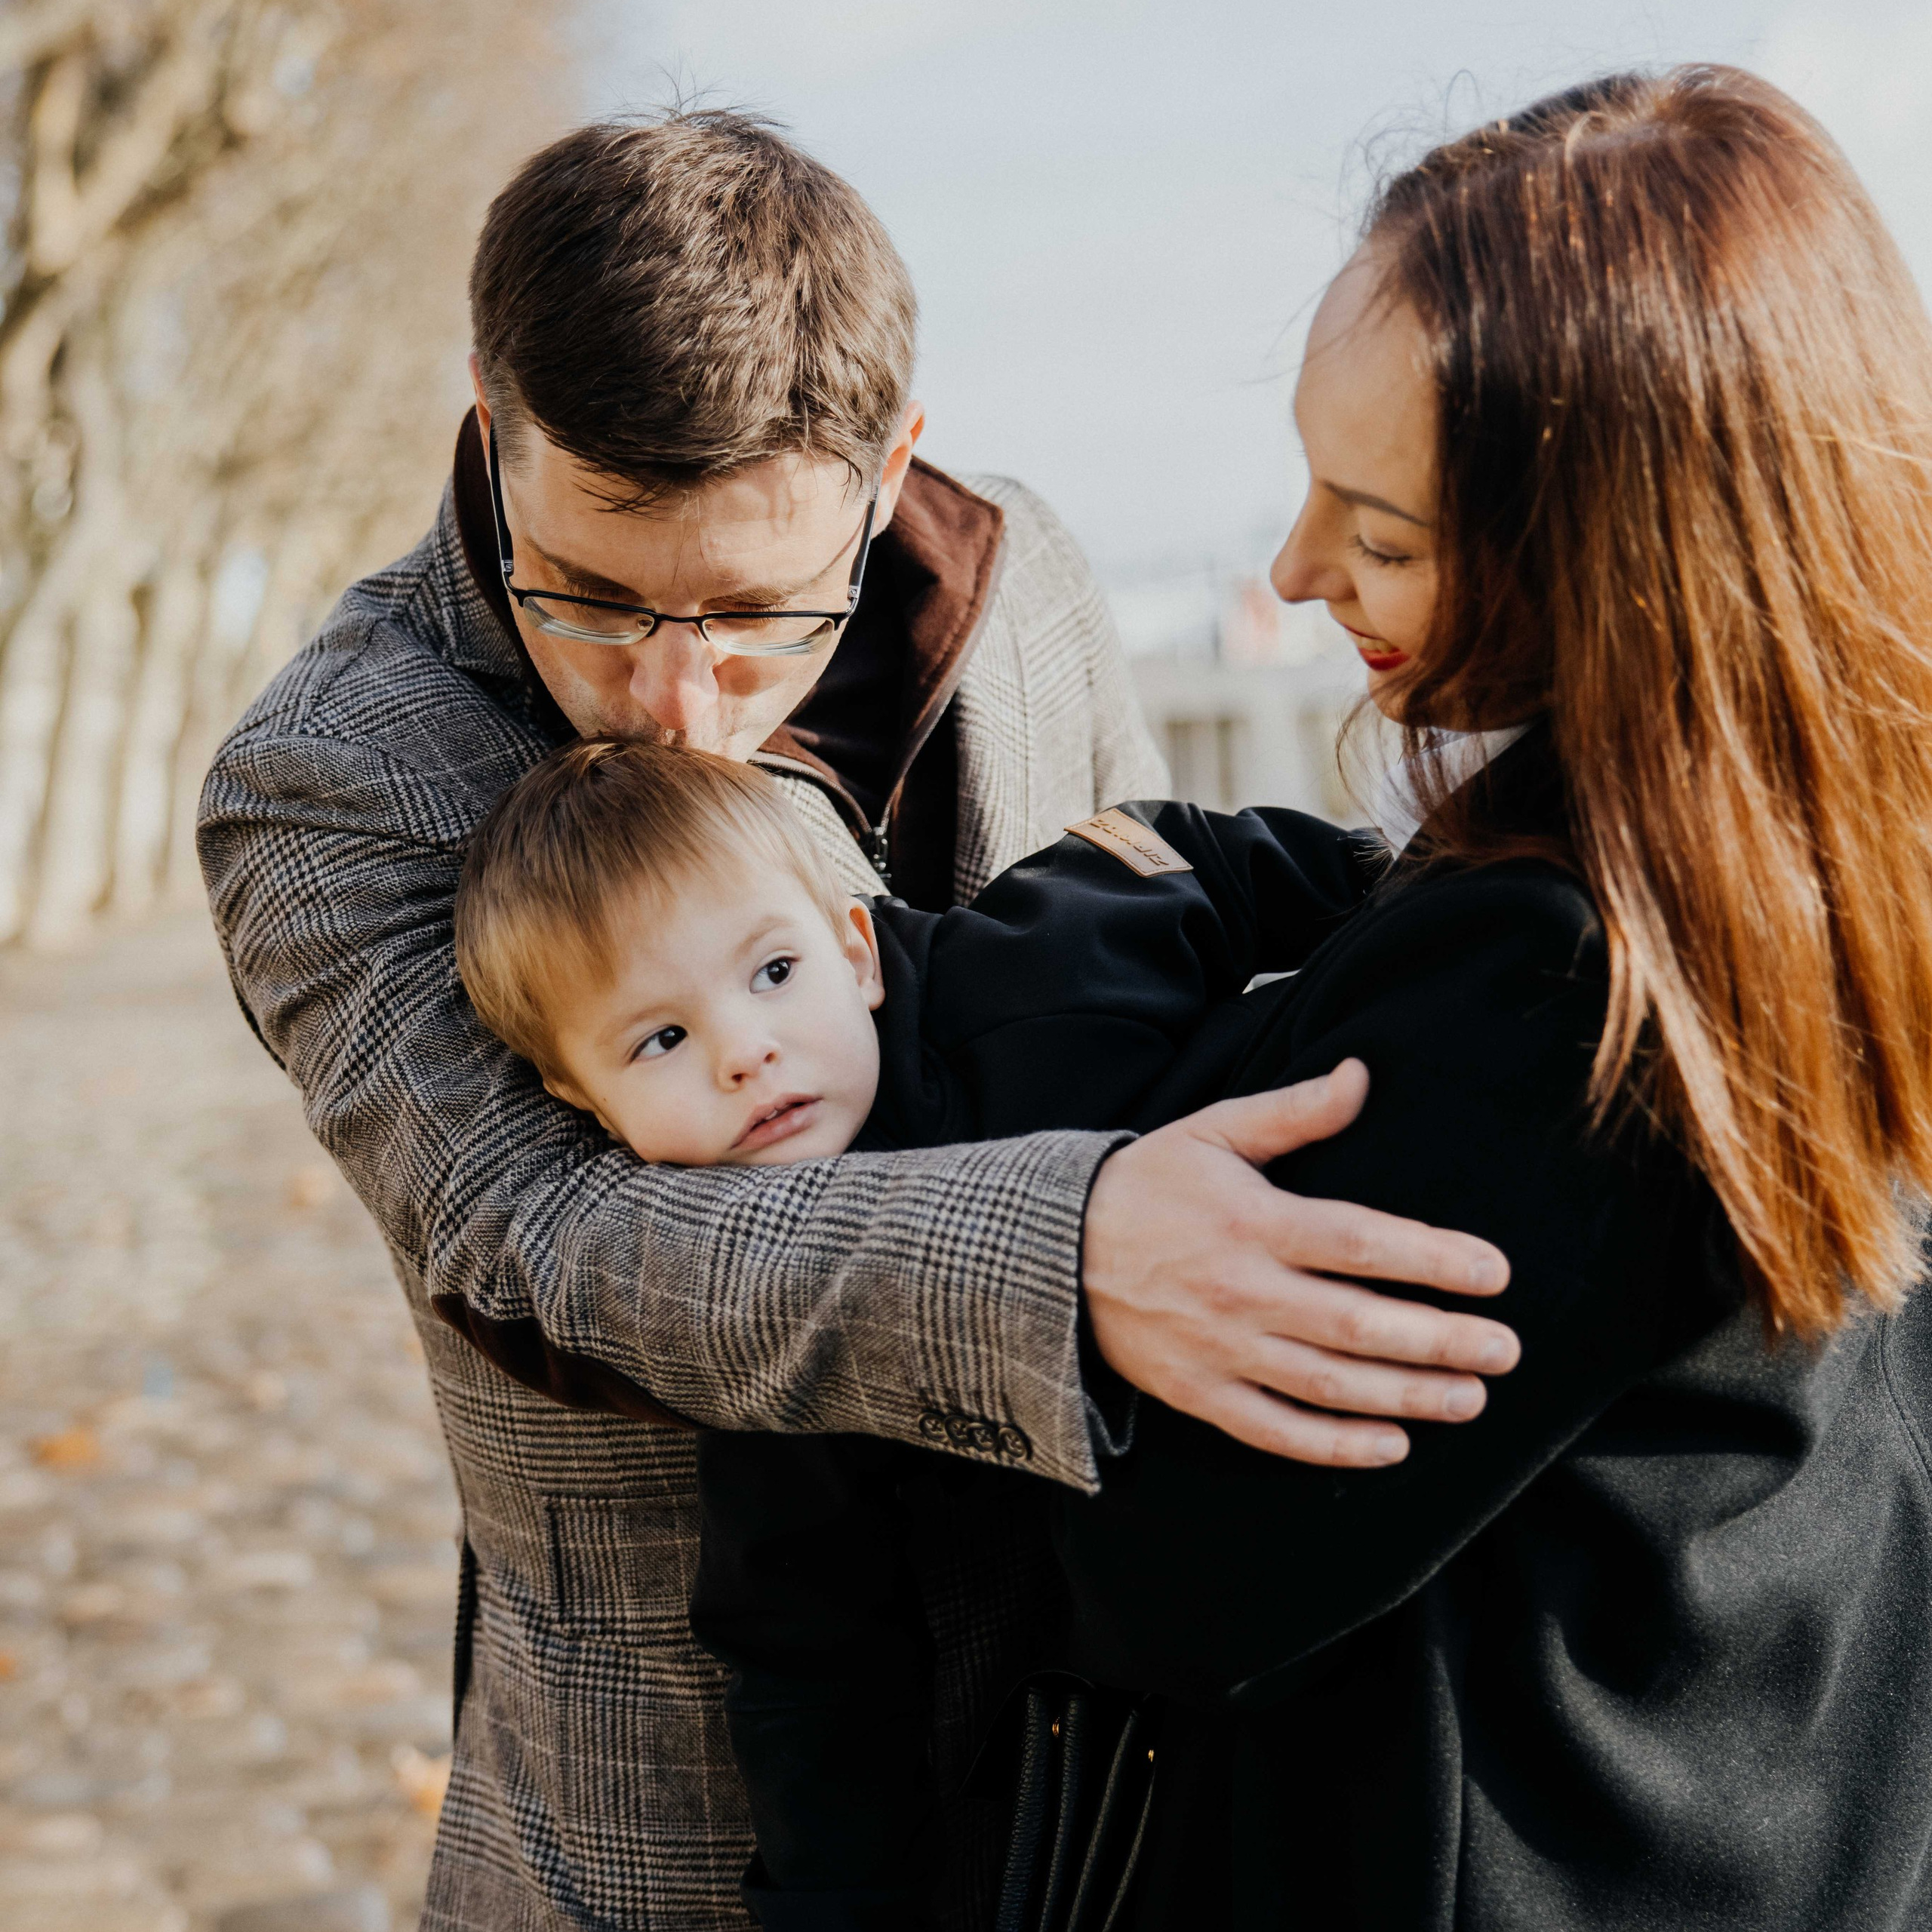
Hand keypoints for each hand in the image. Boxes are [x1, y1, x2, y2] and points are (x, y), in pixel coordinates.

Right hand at [1082, 1059, 1517, 1467]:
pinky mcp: (1199, 1394)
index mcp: (1251, 1223)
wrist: (1052, 1254)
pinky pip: (1275, 1431)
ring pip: (1327, 1384)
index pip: (1358, 1241)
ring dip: (1406, 1395)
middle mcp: (1240, 1292)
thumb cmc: (1146, 1186)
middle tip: (1505, 1349)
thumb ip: (1293, 1112)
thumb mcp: (1213, 1132)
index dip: (1430, 1259)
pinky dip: (1334, 1444)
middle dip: (1440, 1339)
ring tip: (1471, 1398)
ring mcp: (1220, 1350)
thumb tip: (1363, 1076)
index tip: (1493, 1273)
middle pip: (1357, 1323)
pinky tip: (1392, 1444)